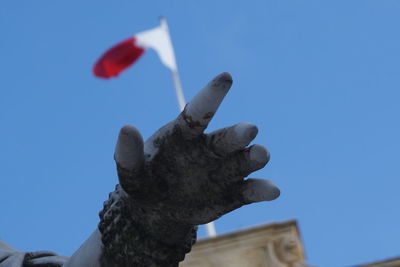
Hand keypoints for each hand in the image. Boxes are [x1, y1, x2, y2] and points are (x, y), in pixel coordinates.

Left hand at [114, 72, 279, 225]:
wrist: (157, 209)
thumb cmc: (144, 181)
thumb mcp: (130, 171)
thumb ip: (128, 153)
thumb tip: (127, 128)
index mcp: (184, 135)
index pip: (198, 112)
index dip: (211, 96)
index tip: (226, 77)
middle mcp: (210, 148)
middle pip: (227, 138)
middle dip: (238, 133)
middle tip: (248, 130)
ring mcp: (224, 171)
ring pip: (244, 161)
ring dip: (254, 157)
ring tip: (260, 155)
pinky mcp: (234, 193)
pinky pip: (250, 190)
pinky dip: (262, 190)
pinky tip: (272, 190)